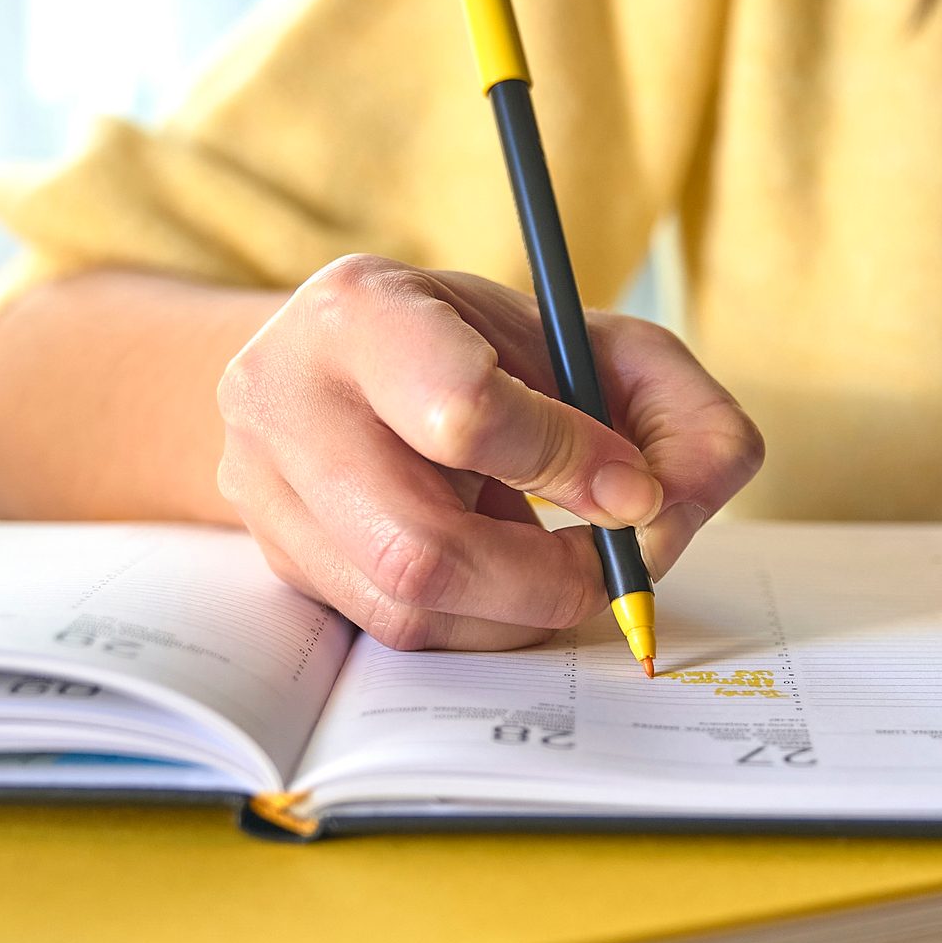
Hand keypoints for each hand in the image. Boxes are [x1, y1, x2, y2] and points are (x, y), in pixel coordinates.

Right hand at [216, 255, 762, 648]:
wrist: (337, 365)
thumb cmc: (476, 349)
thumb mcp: (590, 343)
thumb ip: (675, 409)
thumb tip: (674, 507)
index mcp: (362, 312)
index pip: (464, 410)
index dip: (571, 465)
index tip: (634, 489)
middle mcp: (287, 399)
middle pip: (423, 547)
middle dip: (548, 580)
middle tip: (610, 567)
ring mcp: (266, 490)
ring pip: (408, 609)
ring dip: (514, 609)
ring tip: (549, 557)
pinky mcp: (280, 562)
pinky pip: (394, 630)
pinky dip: (476, 618)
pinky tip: (496, 568)